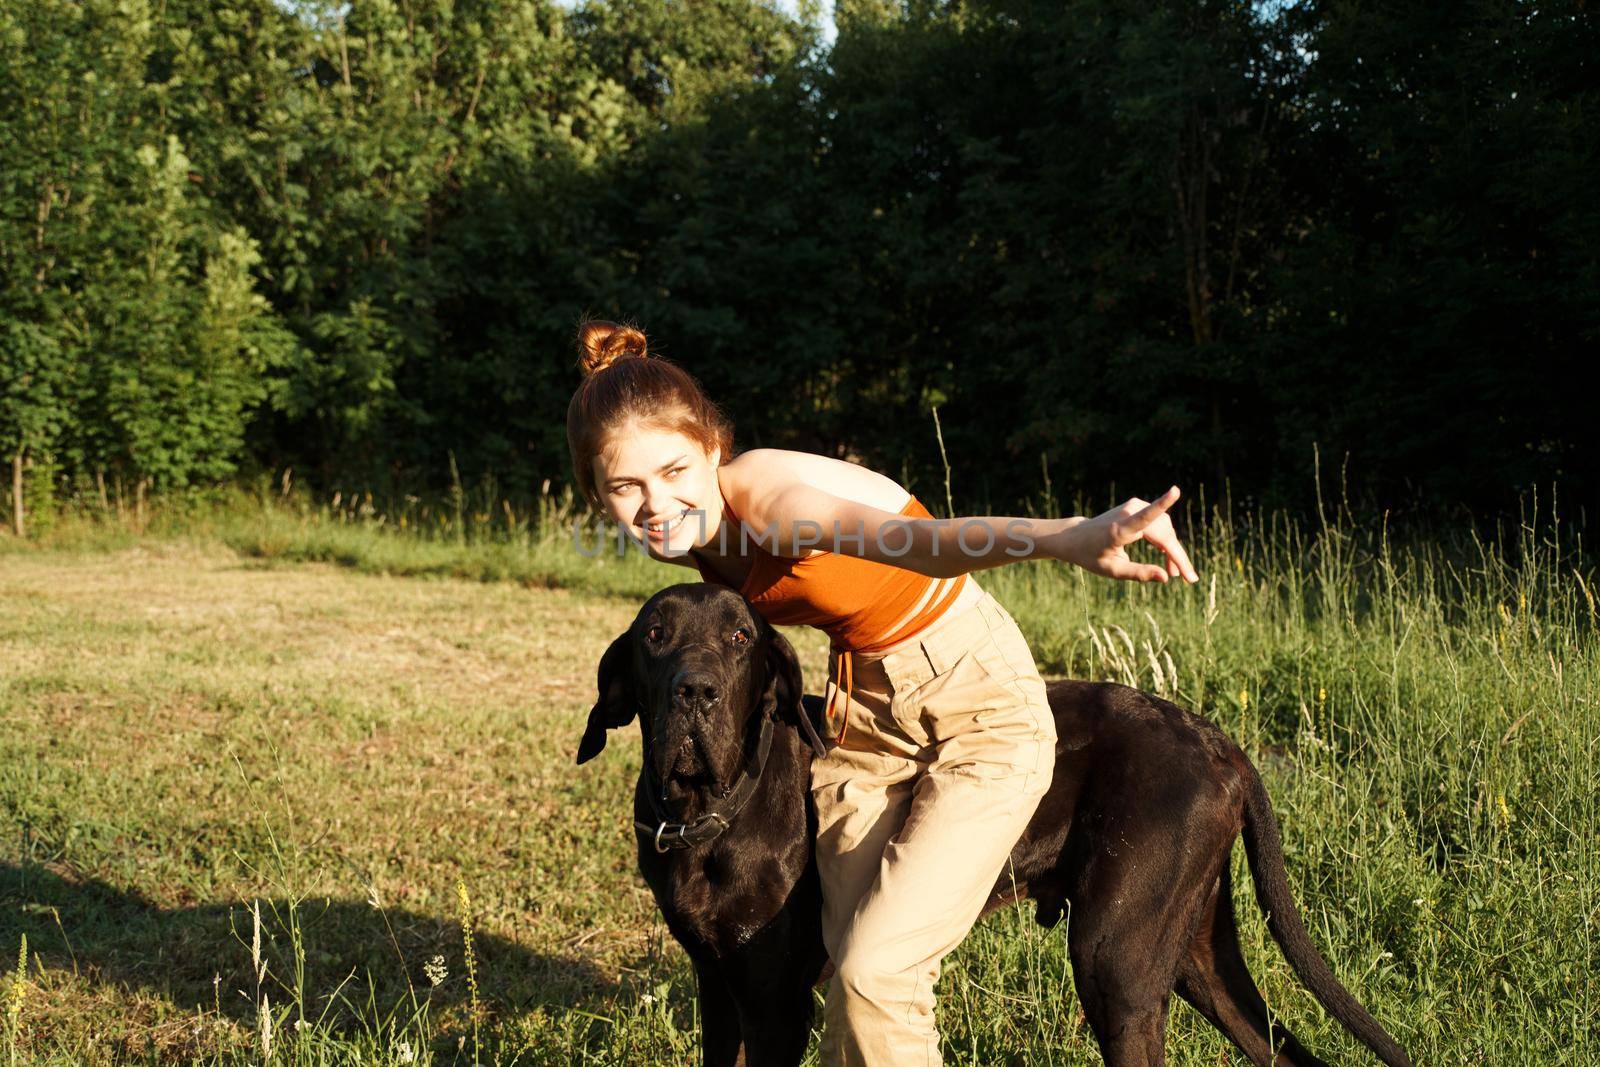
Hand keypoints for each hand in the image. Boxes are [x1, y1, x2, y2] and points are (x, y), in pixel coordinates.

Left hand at [1057, 486, 1198, 583]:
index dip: (1161, 504)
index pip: (1144, 517)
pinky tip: (1167, 558)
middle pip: (1164, 534)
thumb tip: (1166, 578)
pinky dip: (1165, 541)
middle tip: (1187, 579)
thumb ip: (1139, 574)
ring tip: (1174, 573)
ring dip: (1172, 550)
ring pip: (1165, 529)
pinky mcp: (1137, 506)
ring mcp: (1134, 506)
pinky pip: (1159, 524)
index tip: (1175, 491)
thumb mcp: (1112, 570)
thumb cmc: (1091, 556)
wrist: (1076, 537)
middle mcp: (1128, 513)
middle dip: (1177, 556)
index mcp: (1119, 529)